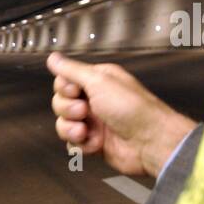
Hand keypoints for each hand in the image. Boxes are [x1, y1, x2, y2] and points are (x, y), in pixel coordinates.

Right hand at [46, 52, 196, 177]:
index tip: (75, 91)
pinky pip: (72, 144)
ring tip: (86, 131)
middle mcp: (94, 100)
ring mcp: (93, 122)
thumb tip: (53, 58)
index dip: (64, 88)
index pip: (64, 81)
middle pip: (60, 103)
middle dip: (68, 109)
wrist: (149, 142)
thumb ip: (72, 70)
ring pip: (63, 124)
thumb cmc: (132, 109)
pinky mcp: (93, 142)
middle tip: (84, 111)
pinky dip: (81, 145)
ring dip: (71, 129)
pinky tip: (96, 143)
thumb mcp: (99, 81)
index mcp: (97, 81)